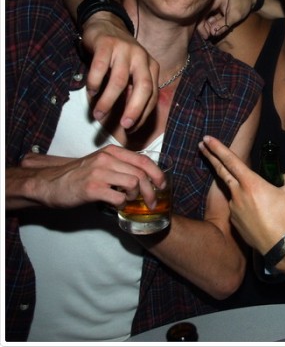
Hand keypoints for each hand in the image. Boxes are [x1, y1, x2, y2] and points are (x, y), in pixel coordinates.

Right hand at [19, 145, 164, 209]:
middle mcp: (107, 159)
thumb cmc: (77, 176)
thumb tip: (145, 178)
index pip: (144, 160)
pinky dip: (122, 204)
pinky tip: (118, 205)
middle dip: (151, 191)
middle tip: (152, 202)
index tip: (162, 185)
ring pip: (134, 183)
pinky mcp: (92, 188)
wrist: (49, 184)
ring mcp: (99, 173)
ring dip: (136, 197)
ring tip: (129, 201)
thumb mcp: (101, 163)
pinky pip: (119, 197)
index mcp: (112, 152)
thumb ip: (120, 166)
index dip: (157, 174)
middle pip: (142, 174)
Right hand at [80, 13, 158, 130]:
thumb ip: (133, 91)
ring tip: (98, 114)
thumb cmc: (119, 56)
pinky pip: (100, 68)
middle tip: (124, 126)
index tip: (132, 128)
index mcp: (151, 67)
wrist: (105, 24)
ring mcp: (125, 50)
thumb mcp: (132, 71)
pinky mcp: (107, 45)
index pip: (152, 95)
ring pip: (120, 81)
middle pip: (143, 88)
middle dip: (134, 110)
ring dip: (109, 101)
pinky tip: (92, 93)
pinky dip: (96, 83)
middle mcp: (142, 58)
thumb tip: (129, 122)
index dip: (144, 113)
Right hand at [198, 0, 256, 39]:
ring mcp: (212, 2)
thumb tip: (212, 33)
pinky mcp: (214, 5)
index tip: (206, 36)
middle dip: (204, 27)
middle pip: (201, 15)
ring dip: (207, 25)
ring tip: (213, 33)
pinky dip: (211, 22)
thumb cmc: (243, 3)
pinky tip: (215, 28)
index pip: (201, 14)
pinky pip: (209, 14)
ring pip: (204, 15)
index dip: (201, 26)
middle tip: (209, 36)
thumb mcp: (235, 15)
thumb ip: (224, 24)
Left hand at [199, 135, 284, 253]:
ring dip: (241, 188)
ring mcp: (234, 208)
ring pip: (235, 191)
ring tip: (262, 199)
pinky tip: (260, 214)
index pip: (231, 161)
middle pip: (221, 171)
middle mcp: (238, 193)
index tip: (207, 138)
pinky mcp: (234, 221)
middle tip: (201, 145)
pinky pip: (239, 207)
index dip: (218, 148)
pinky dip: (246, 205)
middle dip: (211, 156)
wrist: (278, 245)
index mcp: (251, 183)